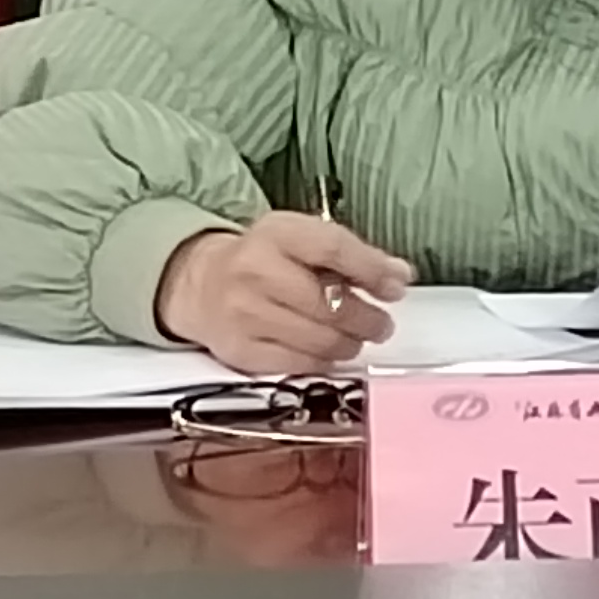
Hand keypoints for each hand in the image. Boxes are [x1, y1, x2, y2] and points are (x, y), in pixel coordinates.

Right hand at [156, 212, 410, 374]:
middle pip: (329, 303)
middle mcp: (255, 271)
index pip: (333, 248)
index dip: (372, 270)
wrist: (198, 284)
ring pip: (319, 341)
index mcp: (276, 233)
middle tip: (381, 324)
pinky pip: (299, 365)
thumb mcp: (300, 239)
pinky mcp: (240, 351)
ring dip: (349, 344)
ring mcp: (245, 314)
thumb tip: (400, 275)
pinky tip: (328, 352)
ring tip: (356, 338)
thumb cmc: (262, 260)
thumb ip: (351, 255)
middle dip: (367, 319)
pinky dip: (323, 362)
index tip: (396, 286)